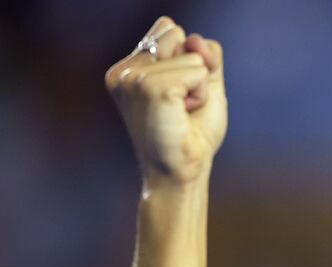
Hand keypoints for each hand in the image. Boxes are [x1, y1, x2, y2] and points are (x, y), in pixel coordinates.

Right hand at [105, 16, 227, 189]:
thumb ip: (205, 57)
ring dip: (199, 87)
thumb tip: (196, 40)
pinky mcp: (147, 87)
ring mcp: (132, 78)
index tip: (179, 95)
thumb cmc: (191, 135)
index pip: (170, 29)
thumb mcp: (205, 88)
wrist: (182, 173)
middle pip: (178, 33)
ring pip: (191, 55)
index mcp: (130, 67)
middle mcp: (125, 70)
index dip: (189, 60)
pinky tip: (183, 115)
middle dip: (194, 69)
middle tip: (182, 106)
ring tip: (181, 113)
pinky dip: (201, 94)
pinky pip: (197, 71)